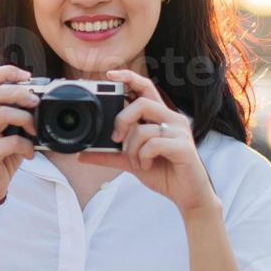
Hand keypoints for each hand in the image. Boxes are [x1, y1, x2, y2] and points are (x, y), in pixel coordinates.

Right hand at [0, 64, 38, 200]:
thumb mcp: (4, 132)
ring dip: (26, 120)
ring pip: (2, 114)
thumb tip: (38, 100)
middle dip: (19, 92)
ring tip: (34, 131)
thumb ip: (14, 115)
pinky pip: (11, 141)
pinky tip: (29, 153)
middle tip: (36, 101)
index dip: (7, 71)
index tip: (27, 76)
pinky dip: (26, 146)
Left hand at [75, 68, 218, 214]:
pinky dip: (143, 157)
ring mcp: (180, 132)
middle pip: (143, 102)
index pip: (146, 87)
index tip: (109, 75)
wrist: (188, 195)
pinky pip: (154, 144)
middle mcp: (172, 119)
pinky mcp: (183, 147)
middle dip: (122, 120)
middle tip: (115, 139)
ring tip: (137, 162)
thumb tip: (82, 154)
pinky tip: (146, 166)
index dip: (129, 78)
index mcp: (160, 117)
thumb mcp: (131, 162)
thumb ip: (108, 155)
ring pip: (144, 127)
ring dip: (132, 148)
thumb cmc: (164, 172)